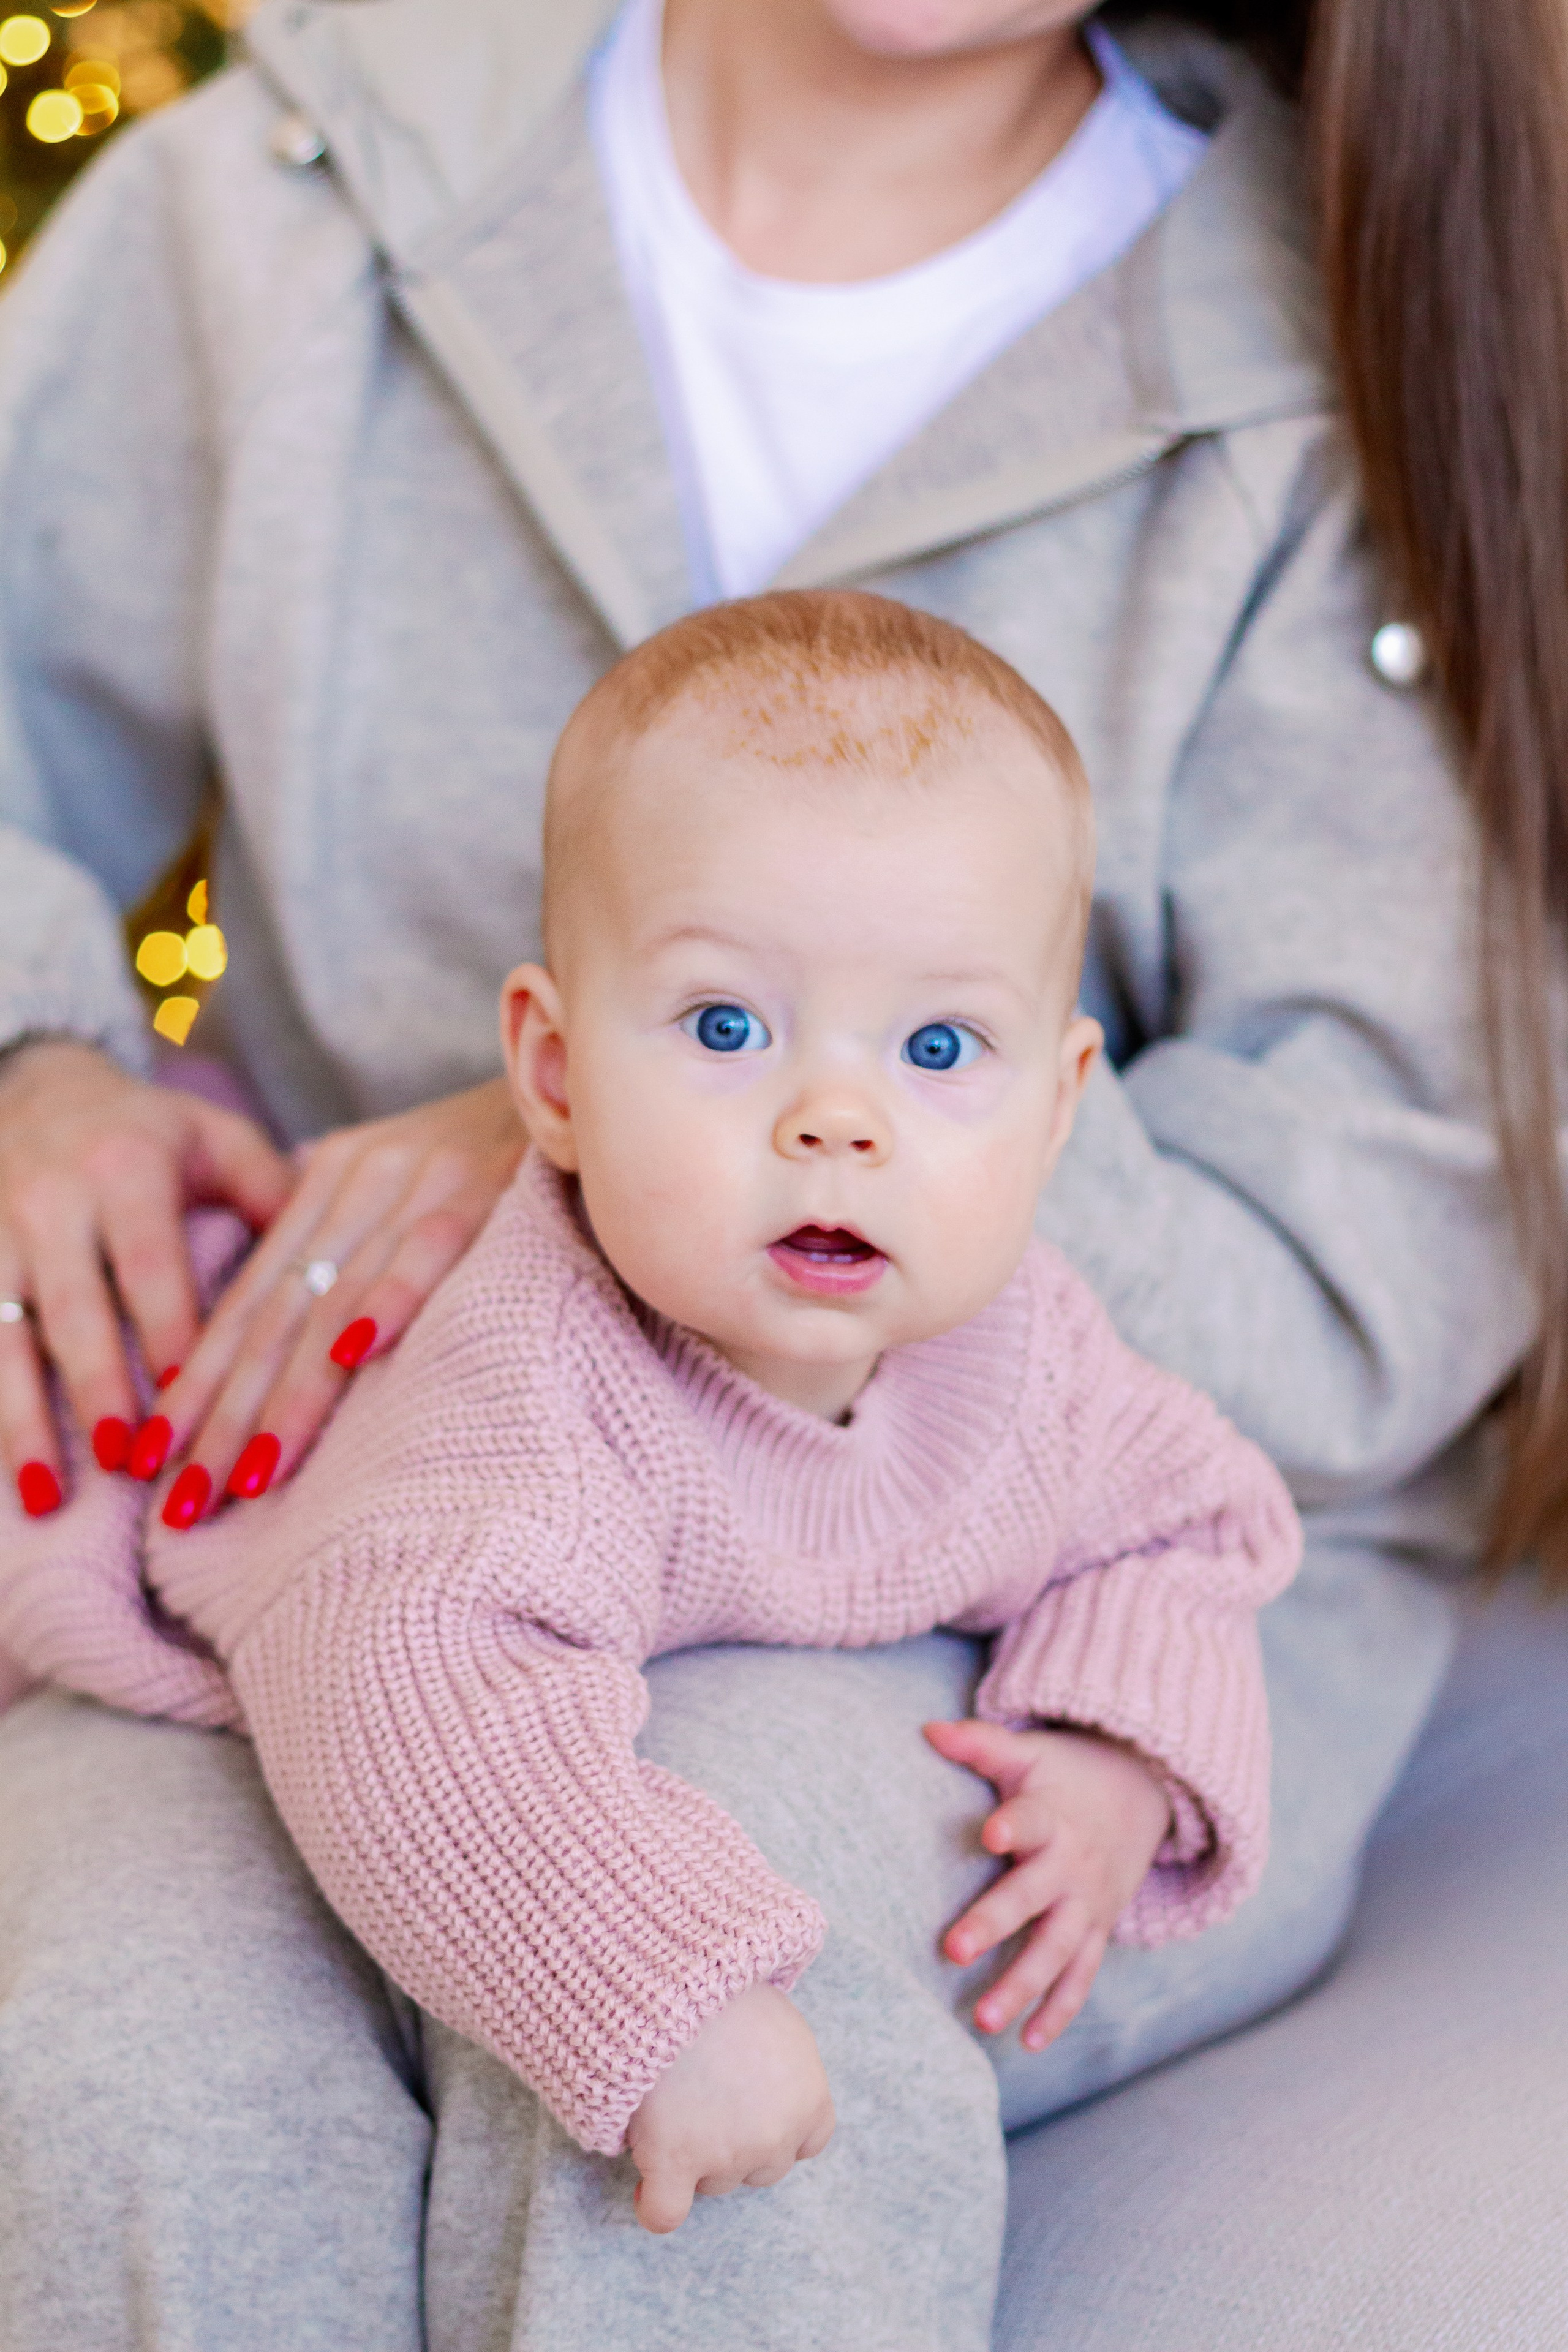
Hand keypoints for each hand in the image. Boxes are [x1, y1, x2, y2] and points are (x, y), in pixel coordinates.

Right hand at [0, 1040, 288, 1507]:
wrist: (33, 1088)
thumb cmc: (150, 1132)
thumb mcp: (216, 1138)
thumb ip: (275, 1194)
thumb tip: (342, 1265)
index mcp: (126, 1169)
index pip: (149, 1262)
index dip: (166, 1331)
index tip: (188, 1396)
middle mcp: (52, 1200)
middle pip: (72, 1308)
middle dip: (97, 1388)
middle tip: (125, 1461)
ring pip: (2, 1335)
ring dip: (21, 1420)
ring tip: (48, 1496)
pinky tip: (4, 1473)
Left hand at [151, 1078, 526, 1518]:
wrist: (572, 1059)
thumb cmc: (493, 1144)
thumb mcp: (398, 1176)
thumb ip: (343, 1231)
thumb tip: (290, 1316)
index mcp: (327, 1180)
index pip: (247, 1298)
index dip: (195, 1379)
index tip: (151, 1455)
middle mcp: (359, 1180)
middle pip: (272, 1315)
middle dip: (220, 1413)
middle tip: (179, 1498)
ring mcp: (418, 1183)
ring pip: (334, 1302)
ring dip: (288, 1395)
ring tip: (247, 1474)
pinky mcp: (483, 1188)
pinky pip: (428, 1252)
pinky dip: (389, 1301)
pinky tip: (353, 1358)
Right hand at [625, 1981, 834, 2235]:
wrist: (676, 1979)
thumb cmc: (726, 1989)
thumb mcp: (781, 2021)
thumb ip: (786, 2068)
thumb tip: (768, 2083)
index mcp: (809, 2100)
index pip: (808, 2142)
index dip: (779, 2128)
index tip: (751, 2106)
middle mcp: (776, 2137)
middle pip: (761, 2167)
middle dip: (736, 2140)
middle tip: (705, 2093)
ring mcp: (727, 2155)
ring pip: (713, 2184)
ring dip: (695, 2159)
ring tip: (673, 2101)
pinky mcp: (675, 2162)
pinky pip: (664, 2212)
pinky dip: (654, 2205)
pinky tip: (646, 2186)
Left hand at [923, 1719, 1172, 2051]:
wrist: (1140, 1795)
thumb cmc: (1063, 1776)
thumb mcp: (1027, 1753)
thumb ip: (979, 1744)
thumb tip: (927, 1729)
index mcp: (1052, 1818)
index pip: (1034, 1820)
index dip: (1014, 1827)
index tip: (993, 1834)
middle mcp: (1072, 1866)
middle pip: (1033, 1899)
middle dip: (995, 1924)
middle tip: (952, 1949)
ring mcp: (1087, 1906)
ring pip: (1057, 1952)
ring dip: (1022, 1987)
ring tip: (982, 2021)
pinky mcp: (1096, 1932)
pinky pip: (1080, 1977)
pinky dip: (1058, 2011)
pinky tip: (1027, 2042)